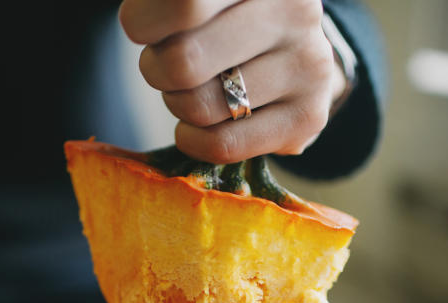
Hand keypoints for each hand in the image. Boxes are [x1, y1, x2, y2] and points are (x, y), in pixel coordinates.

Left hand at [119, 0, 346, 163]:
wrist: (286, 50)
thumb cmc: (222, 16)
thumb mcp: (201, 1)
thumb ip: (172, 6)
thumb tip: (138, 24)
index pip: (184, 6)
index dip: (143, 23)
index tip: (144, 28)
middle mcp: (295, 11)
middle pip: (184, 61)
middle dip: (156, 69)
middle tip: (164, 63)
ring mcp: (308, 64)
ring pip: (201, 106)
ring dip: (176, 104)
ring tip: (189, 89)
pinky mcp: (308, 115)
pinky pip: (223, 144)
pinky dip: (192, 140)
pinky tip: (193, 127)